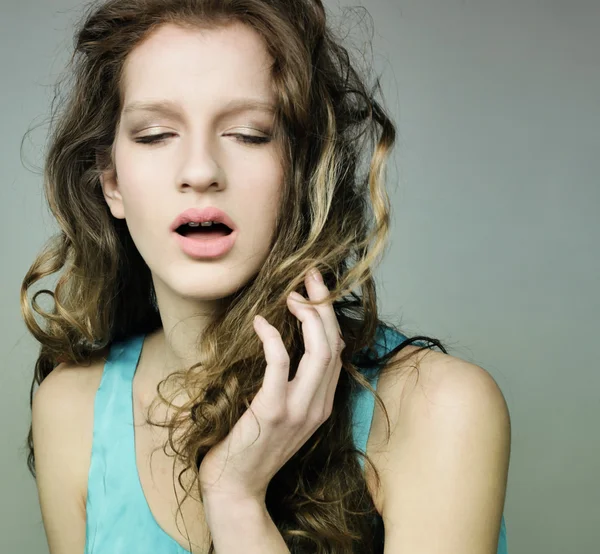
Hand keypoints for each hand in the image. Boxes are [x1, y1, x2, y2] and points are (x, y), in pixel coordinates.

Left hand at [198, 267, 344, 503]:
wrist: (236, 488)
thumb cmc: (253, 447)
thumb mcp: (285, 415)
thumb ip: (294, 386)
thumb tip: (288, 346)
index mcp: (322, 404)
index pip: (337, 351)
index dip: (330, 317)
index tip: (317, 291)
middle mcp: (318, 405)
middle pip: (333, 344)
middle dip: (325, 306)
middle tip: (311, 277)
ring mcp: (299, 409)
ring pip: (319, 350)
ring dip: (309, 316)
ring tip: (292, 295)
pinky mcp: (273, 410)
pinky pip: (281, 362)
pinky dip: (274, 336)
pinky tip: (261, 322)